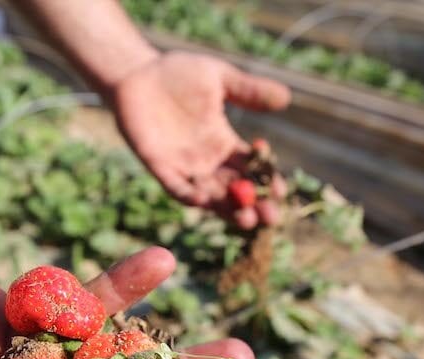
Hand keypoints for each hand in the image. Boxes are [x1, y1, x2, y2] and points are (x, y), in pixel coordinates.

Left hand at [113, 51, 289, 228]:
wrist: (137, 73)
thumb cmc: (178, 73)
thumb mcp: (219, 78)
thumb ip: (249, 90)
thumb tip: (286, 98)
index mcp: (225, 143)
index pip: (252, 169)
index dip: (267, 182)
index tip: (281, 190)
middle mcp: (207, 161)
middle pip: (235, 191)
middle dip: (254, 205)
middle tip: (270, 217)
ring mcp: (183, 167)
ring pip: (210, 196)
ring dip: (228, 210)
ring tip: (246, 220)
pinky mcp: (159, 167)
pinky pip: (176, 188)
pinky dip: (189, 195)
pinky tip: (203, 201)